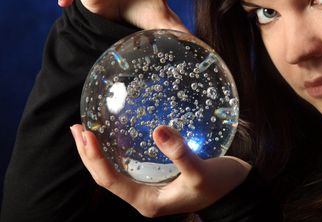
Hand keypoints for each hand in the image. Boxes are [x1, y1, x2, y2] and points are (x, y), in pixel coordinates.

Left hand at [70, 124, 250, 216]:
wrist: (235, 189)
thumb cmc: (219, 184)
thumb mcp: (201, 171)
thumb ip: (180, 153)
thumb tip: (158, 130)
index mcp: (147, 201)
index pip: (109, 181)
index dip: (95, 159)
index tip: (86, 134)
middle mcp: (143, 195)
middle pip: (105, 176)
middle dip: (89, 154)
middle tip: (78, 127)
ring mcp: (149, 186)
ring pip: (115, 170)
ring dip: (100, 151)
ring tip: (87, 130)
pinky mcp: (156, 176)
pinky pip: (129, 163)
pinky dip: (118, 148)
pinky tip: (117, 134)